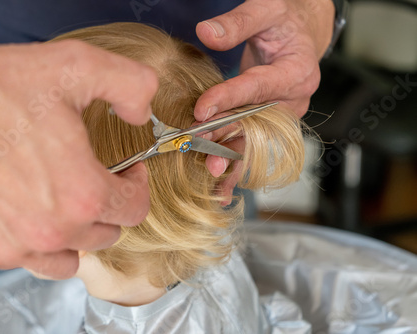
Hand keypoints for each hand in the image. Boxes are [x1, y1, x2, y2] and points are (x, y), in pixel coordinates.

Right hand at [0, 26, 157, 278]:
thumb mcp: (76, 67)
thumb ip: (130, 86)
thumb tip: (142, 113)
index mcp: (83, 194)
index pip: (135, 210)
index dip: (137, 186)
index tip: (126, 171)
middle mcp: (52, 231)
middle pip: (105, 235)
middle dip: (107, 207)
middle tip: (94, 179)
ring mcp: (15, 246)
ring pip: (69, 259)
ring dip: (76, 235)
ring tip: (65, 204)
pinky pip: (25, 260)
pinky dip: (34, 242)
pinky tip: (25, 210)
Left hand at [194, 0, 334, 196]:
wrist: (299, 34)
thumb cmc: (284, 21)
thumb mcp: (266, 9)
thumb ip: (238, 22)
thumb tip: (206, 32)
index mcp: (297, 71)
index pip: (258, 87)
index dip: (229, 98)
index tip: (202, 109)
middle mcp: (293, 99)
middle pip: (257, 121)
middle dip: (228, 136)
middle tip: (202, 149)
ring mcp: (283, 115)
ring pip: (255, 139)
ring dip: (231, 156)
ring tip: (211, 173)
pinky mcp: (271, 123)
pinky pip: (253, 142)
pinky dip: (236, 160)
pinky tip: (222, 183)